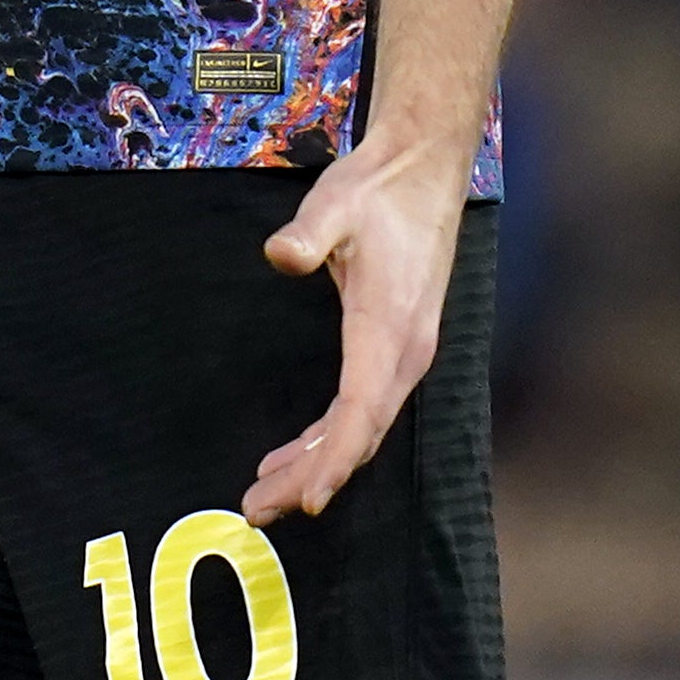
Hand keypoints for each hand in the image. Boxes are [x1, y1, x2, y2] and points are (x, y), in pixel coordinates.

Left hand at [244, 141, 464, 524]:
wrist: (422, 170)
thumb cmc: (376, 190)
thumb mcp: (334, 204)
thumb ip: (308, 234)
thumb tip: (281, 253)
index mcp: (388, 327)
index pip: (362, 409)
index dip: (334, 459)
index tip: (308, 499)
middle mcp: (404, 352)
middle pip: (358, 434)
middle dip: (311, 476)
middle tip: (257, 509)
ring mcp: (403, 353)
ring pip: (360, 428)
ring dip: (315, 464)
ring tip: (264, 495)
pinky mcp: (394, 347)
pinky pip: (362, 408)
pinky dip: (328, 438)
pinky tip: (294, 454)